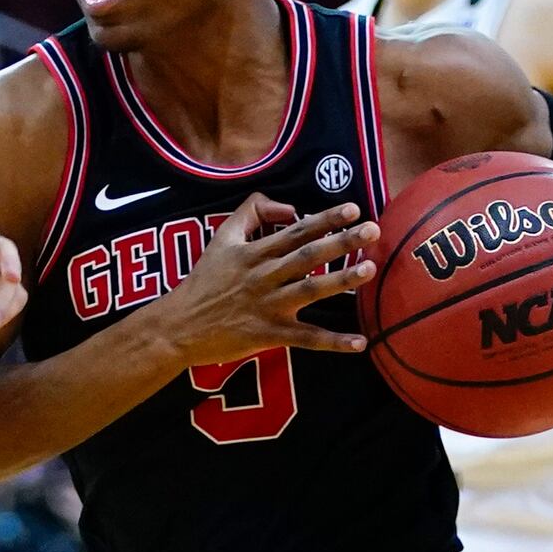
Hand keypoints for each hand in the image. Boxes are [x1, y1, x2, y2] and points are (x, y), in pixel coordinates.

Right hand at [142, 195, 376, 369]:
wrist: (179, 325)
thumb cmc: (203, 281)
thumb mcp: (221, 238)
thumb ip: (251, 212)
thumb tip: (290, 208)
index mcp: (254, 253)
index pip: (296, 231)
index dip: (325, 219)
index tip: (353, 208)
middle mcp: (264, 276)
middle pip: (308, 256)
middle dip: (342, 242)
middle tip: (373, 230)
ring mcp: (267, 306)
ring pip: (309, 291)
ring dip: (341, 281)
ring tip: (369, 270)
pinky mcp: (269, 335)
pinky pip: (306, 339)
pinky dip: (333, 342)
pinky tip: (360, 343)